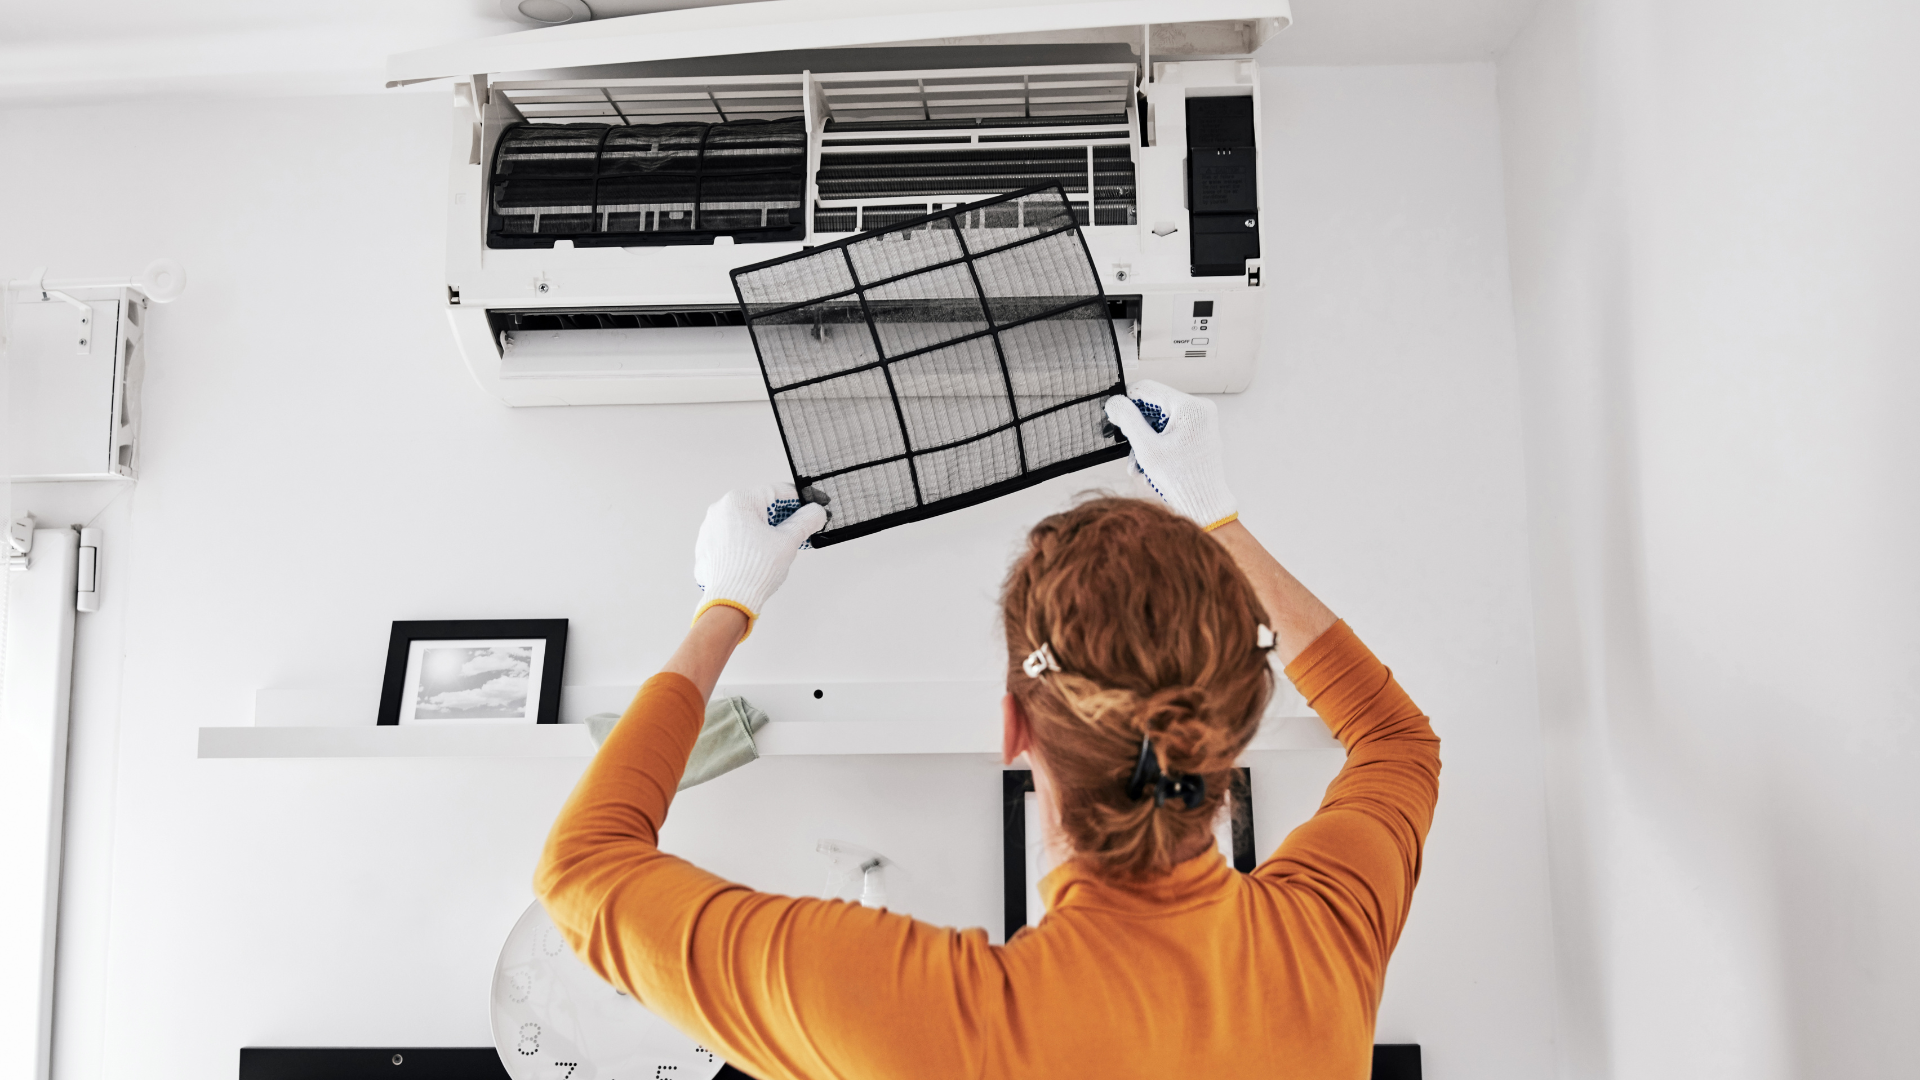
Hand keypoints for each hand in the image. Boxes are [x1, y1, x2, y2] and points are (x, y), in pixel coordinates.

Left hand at [692, 484, 827, 638]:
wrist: (729, 600)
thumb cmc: (753, 570)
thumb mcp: (788, 541)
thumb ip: (805, 521)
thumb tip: (815, 512)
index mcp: (739, 501)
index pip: (777, 492)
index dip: (799, 501)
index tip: (811, 509)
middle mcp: (720, 510)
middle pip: (760, 508)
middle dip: (781, 520)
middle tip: (798, 533)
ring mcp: (710, 528)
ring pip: (746, 524)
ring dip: (764, 532)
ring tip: (777, 551)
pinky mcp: (707, 547)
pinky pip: (733, 539)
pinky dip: (747, 545)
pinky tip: (758, 559)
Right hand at [1102, 380, 1237, 530]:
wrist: (1205, 504)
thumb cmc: (1183, 480)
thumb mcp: (1147, 448)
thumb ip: (1128, 420)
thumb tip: (1115, 403)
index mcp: (1190, 407)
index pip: (1147, 389)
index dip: (1126, 402)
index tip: (1114, 416)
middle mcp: (1200, 409)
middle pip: (1154, 406)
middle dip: (1137, 429)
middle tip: (1127, 448)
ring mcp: (1201, 421)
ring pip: (1160, 421)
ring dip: (1145, 441)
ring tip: (1139, 465)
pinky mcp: (1199, 432)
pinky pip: (1171, 430)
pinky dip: (1158, 445)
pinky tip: (1151, 465)